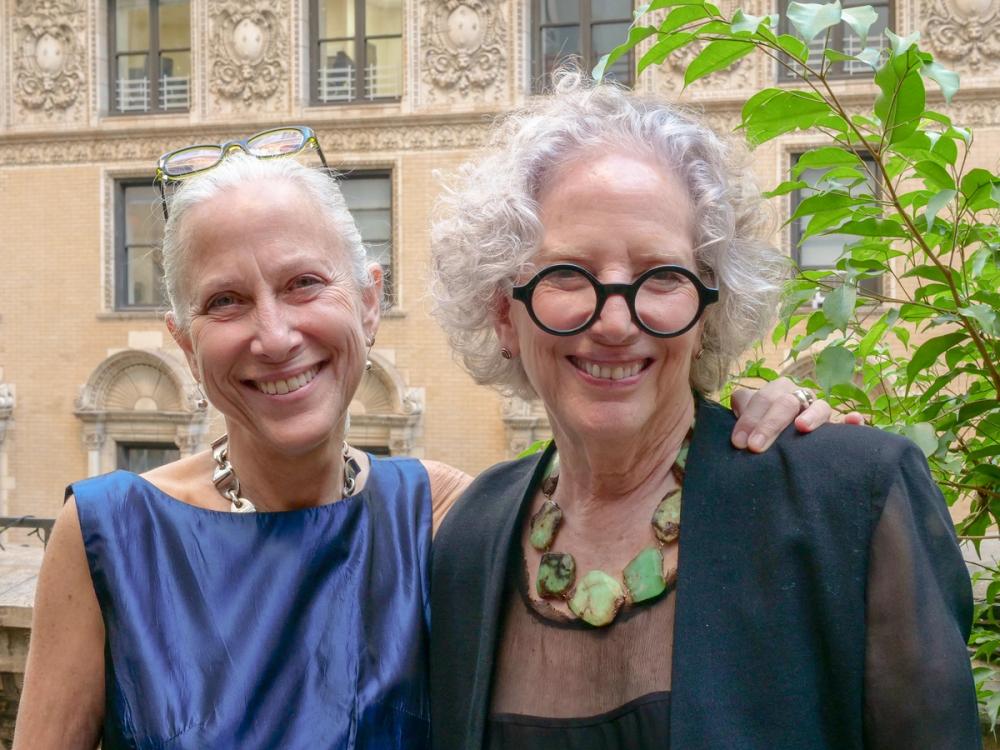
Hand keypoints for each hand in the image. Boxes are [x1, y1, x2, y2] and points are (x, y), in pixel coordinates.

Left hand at [730, 378, 863, 452]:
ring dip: (811, 415)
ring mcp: (819, 410)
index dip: (748, 419)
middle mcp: (798, 397)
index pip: (762, 399)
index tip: (739, 442)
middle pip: (786, 403)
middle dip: (769, 424)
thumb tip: (736, 426)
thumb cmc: (759, 431)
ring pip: (819, 406)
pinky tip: (854, 421)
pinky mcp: (837, 426)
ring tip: (802, 427)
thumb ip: (741, 415)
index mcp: (775, 392)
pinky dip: (853, 421)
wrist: (776, 441)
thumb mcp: (747, 421)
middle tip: (755, 446)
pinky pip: (850, 421)